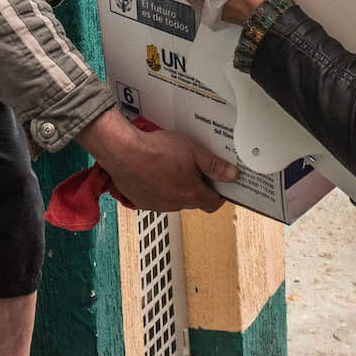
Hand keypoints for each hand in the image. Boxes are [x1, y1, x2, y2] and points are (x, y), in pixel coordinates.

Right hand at [80, 110, 235, 211]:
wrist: (123, 152)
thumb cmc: (155, 150)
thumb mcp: (192, 151)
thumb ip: (214, 165)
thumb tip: (232, 175)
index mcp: (191, 194)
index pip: (214, 203)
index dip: (219, 194)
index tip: (219, 186)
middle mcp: (175, 204)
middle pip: (194, 200)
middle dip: (196, 186)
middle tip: (193, 167)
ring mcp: (157, 204)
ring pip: (174, 199)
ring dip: (176, 187)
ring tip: (171, 166)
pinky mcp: (141, 201)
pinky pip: (156, 198)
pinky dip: (159, 188)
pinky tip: (155, 171)